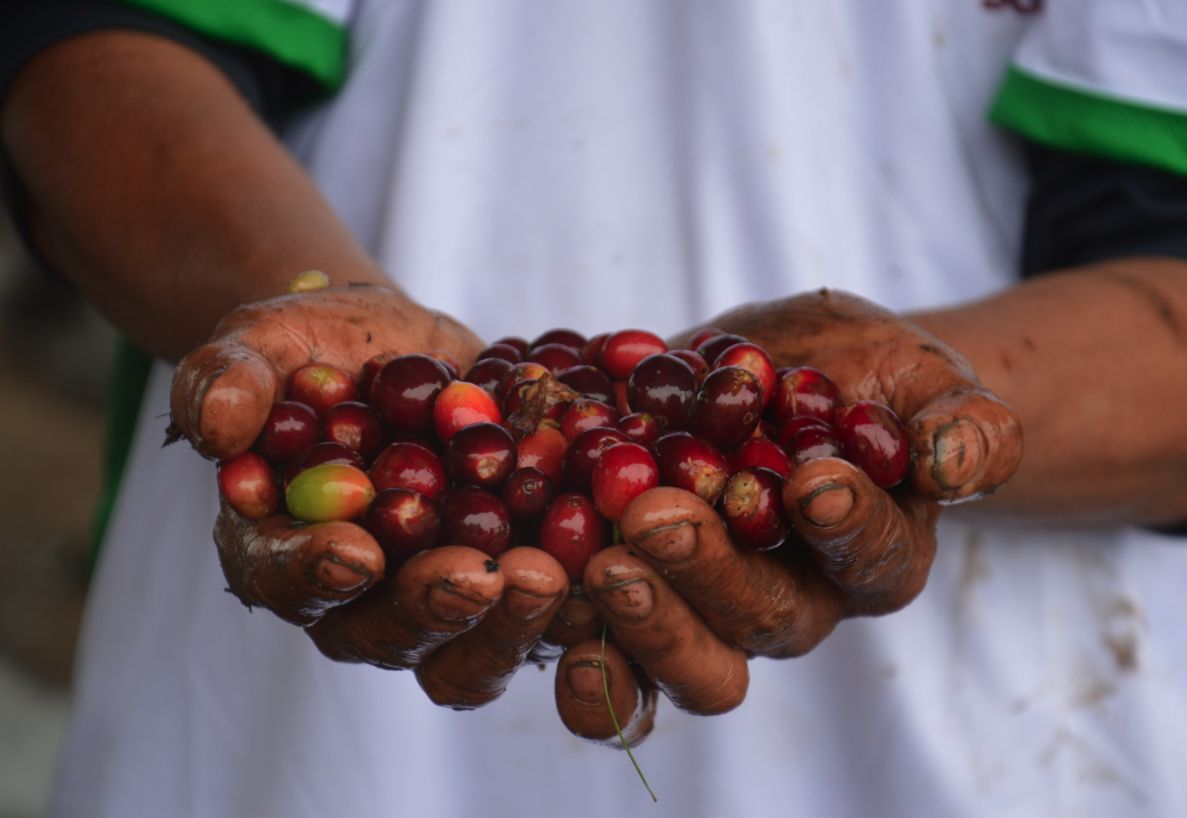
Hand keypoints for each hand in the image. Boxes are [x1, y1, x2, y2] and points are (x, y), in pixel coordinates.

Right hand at [172, 284, 569, 707]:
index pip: (284, 580)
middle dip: (433, 606)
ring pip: (471, 647)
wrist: (391, 351)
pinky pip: (545, 609)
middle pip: (387, 632)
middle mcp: (357, 597)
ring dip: (512, 622)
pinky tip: (609, 555)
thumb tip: (218, 426)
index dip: (315, 574)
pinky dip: (578, 592)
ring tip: (550, 573)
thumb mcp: (259, 344)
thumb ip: (226, 379)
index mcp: (280, 549)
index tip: (356, 552)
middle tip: (481, 572)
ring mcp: (438, 598)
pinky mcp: (509, 580)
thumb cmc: (312, 349)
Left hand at [554, 289, 1022, 744]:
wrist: (776, 371)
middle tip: (656, 519)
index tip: (812, 480)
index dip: (847, 526)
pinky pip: (602, 646)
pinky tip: (531, 596)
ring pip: (679, 651)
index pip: (870, 558)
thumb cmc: (863, 375)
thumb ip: (964, 422)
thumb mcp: (923, 378)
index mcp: (873, 557)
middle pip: (757, 619)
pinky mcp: (633, 595)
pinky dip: (565, 631)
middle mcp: (791, 602)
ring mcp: (707, 608)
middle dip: (707, 573)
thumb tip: (957, 463)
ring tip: (593, 560)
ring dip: (635, 616)